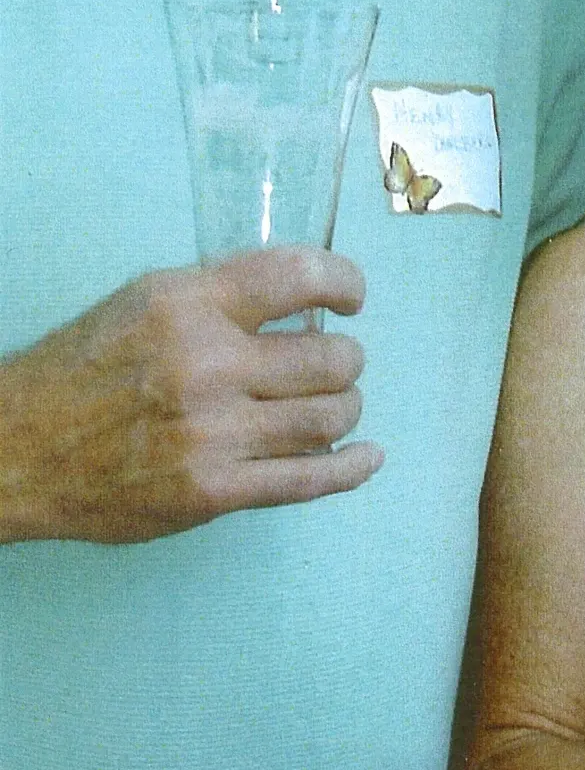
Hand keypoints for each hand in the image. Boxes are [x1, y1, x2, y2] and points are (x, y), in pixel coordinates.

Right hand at [0, 249, 380, 543]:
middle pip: (331, 359)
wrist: (20, 449)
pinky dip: (350, 468)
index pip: (300, 276)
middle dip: (346, 360)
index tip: (350, 298)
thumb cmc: (87, 369)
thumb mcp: (147, 302)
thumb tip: (307, 303)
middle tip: (333, 364)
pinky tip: (366, 456)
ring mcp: (213, 434)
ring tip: (332, 406)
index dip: (344, 282)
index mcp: (189, 304)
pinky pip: (308, 480)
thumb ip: (223, 298)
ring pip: (329, 417)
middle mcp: (207, 364)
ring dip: (344, 408)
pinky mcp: (213, 492)